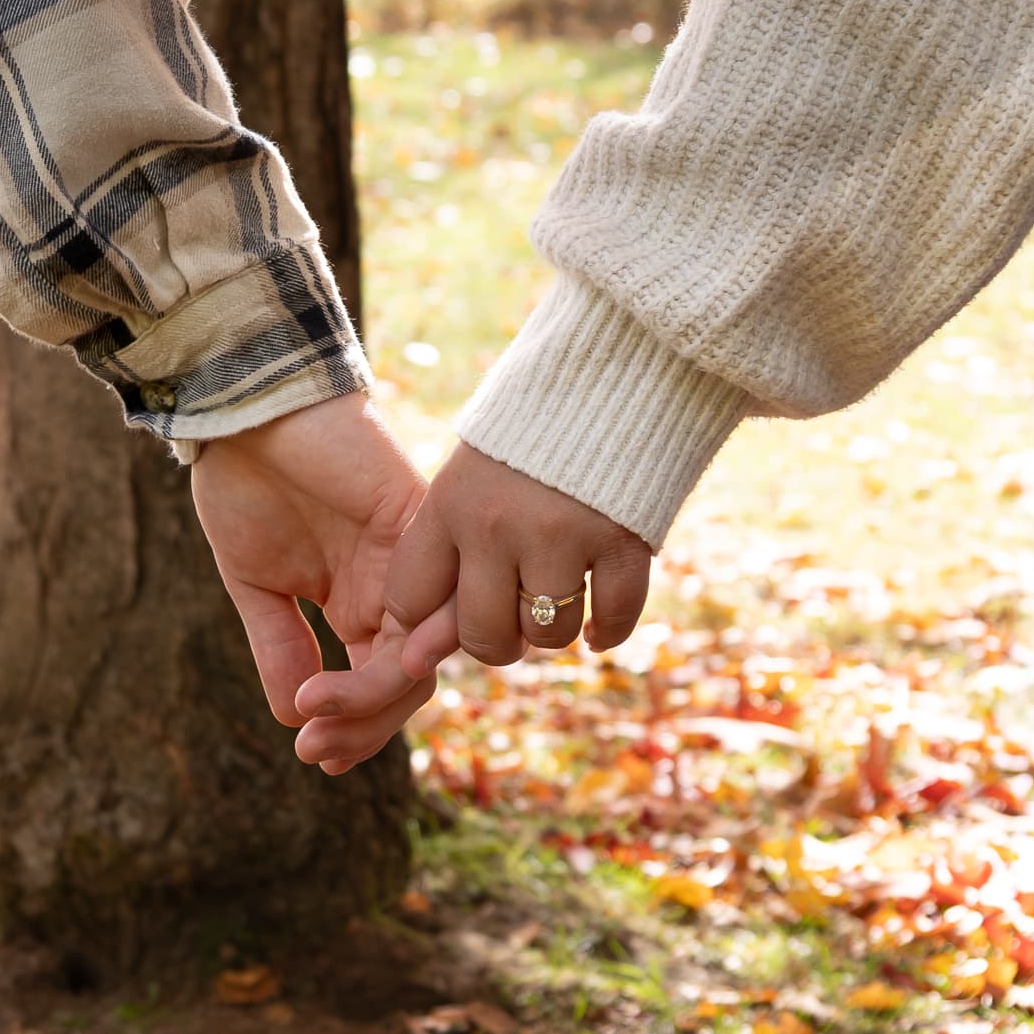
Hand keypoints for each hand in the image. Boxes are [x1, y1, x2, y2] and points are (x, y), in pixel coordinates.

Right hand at [191, 391, 431, 772]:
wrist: (247, 407)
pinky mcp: (417, 526)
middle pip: (408, 682)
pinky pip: (428, 607)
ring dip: (370, 701)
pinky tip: (339, 679)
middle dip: (363, 724)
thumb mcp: (255, 584)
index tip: (314, 756)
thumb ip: (280, 647)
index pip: (378, 683)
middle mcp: (395, 587)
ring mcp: (411, 560)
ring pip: (420, 657)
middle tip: (315, 747)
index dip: (354, 727)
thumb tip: (294, 716)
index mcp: (360, 602)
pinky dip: (391, 655)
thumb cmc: (246, 481)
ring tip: (314, 715)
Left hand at [301, 443, 653, 734]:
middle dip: (496, 640)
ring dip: (552, 630)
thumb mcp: (468, 480)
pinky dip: (606, 631)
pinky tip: (597, 625)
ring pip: (547, 635)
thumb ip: (446, 562)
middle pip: (483, 635)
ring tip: (556, 599)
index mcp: (449, 505)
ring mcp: (562, 536)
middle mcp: (498, 526)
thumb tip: (418, 661)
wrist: (612, 372)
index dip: (424, 618)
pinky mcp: (623, 541)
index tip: (447, 604)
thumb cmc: (527, 438)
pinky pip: (612, 619)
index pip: (410, 600)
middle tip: (510, 619)